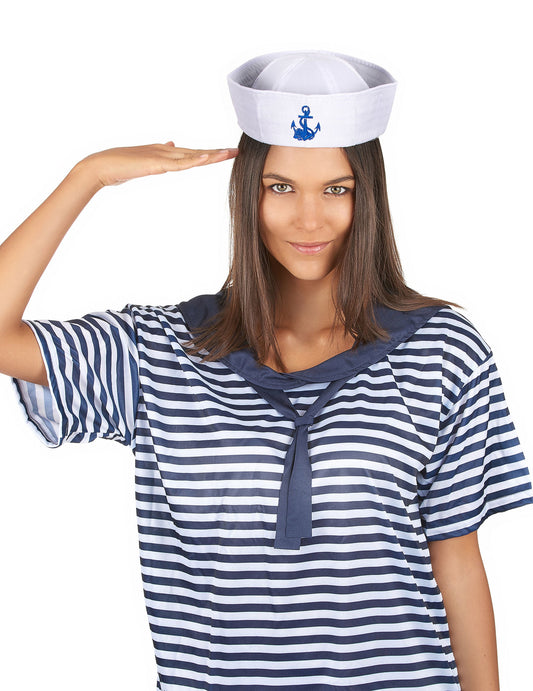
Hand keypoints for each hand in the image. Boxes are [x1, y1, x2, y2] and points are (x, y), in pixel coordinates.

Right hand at [79, 142, 238, 188]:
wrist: (100, 167)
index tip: (225, 153)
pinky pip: (179, 163)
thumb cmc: (118, 166)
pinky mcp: (156, 163)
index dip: (208, 153)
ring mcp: (161, 156)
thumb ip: (159, 155)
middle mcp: (165, 151)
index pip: (191, 154)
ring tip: (229, 154)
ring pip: (192, 156)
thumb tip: (172, 144)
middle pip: (196, 152)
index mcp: (163, 153)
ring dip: (211, 155)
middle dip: (217, 153)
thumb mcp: (144, 161)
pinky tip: (207, 158)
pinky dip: (194, 160)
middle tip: (236, 151)